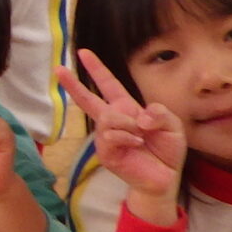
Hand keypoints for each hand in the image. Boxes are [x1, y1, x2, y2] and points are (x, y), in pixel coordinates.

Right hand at [60, 48, 186, 221]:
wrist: (164, 178)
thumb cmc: (167, 151)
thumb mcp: (173, 126)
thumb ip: (161, 113)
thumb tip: (139, 115)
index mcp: (127, 109)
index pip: (109, 85)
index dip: (97, 69)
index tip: (83, 53)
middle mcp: (112, 120)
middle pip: (88, 99)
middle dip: (73, 84)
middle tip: (58, 69)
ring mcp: (106, 137)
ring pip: (107, 118)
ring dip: (126, 123)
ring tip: (141, 136)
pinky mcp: (105, 152)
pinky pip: (109, 136)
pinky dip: (126, 136)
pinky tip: (136, 142)